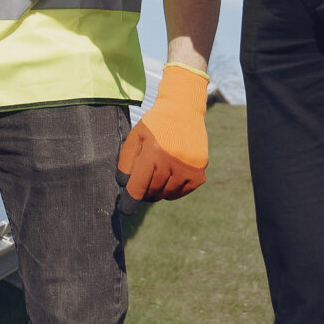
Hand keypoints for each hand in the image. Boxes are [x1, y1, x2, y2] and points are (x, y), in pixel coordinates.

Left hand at [118, 66, 209, 200]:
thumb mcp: (135, 137)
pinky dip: (171, 190)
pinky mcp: (199, 175)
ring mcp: (188, 170)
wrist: (183, 113)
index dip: (130, 199)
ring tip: (156, 173)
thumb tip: (124, 186)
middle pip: (152, 191)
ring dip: (157, 190)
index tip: (125, 210)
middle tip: (141, 181)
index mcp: (154, 152)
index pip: (139, 185)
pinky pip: (180, 193)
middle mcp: (172, 163)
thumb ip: (126, 161)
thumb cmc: (155, 126)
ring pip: (166, 194)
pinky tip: (168, 176)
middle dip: (143, 190)